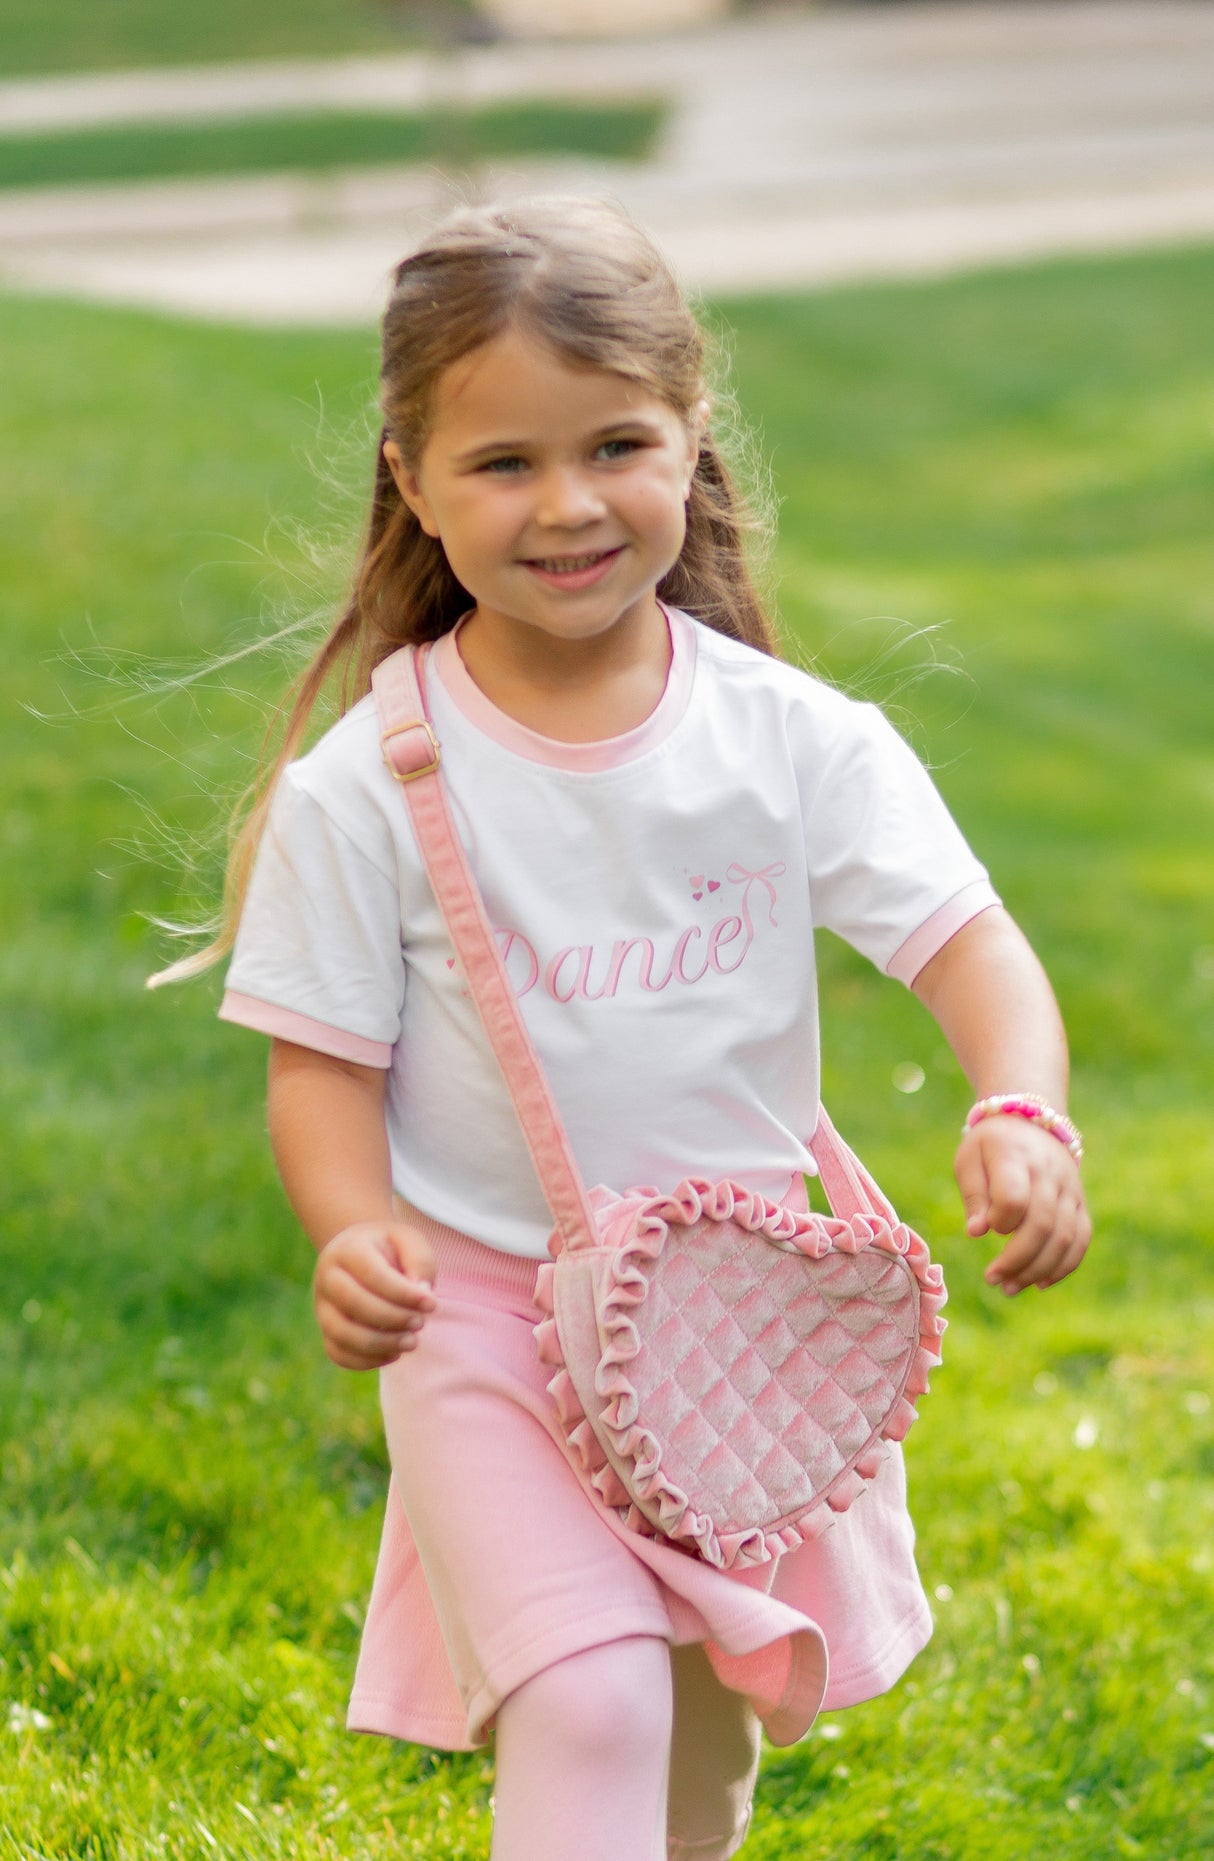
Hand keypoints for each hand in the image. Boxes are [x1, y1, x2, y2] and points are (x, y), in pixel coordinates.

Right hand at [313, 1220, 437, 1369]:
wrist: (364, 1254)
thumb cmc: (392, 1249)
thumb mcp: (411, 1243)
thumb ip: (420, 1263)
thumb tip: (422, 1296)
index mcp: (348, 1249)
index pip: (373, 1274)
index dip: (404, 1294)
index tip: (432, 1304)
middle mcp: (327, 1277)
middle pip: (354, 1304)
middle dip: (393, 1319)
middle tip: (420, 1323)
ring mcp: (322, 1306)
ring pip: (342, 1333)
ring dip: (380, 1344)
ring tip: (411, 1343)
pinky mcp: (325, 1330)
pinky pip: (338, 1353)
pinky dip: (366, 1361)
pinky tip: (393, 1353)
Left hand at [954, 1117, 1090, 1295]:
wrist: (1031, 1121)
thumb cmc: (991, 1146)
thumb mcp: (970, 1159)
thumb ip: (973, 1194)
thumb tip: (976, 1232)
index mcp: (1015, 1156)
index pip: (1014, 1196)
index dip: (1000, 1221)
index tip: (986, 1227)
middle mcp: (1049, 1173)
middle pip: (1042, 1224)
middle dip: (1016, 1260)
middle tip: (993, 1280)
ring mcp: (1070, 1188)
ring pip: (1064, 1237)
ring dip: (1038, 1269)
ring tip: (1010, 1288)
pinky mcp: (1080, 1202)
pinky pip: (1081, 1238)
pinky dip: (1064, 1266)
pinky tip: (1041, 1283)